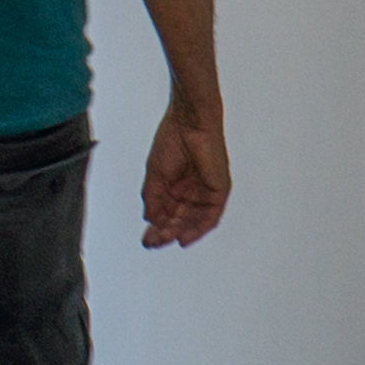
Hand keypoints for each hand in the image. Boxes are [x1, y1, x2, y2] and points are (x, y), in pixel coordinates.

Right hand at [142, 100, 230, 248]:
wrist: (189, 122)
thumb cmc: (172, 138)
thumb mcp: (155, 173)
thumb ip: (153, 198)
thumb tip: (149, 218)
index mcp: (176, 186)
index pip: (168, 213)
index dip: (157, 227)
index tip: (146, 238)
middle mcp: (192, 191)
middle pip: (180, 220)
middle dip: (165, 232)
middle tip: (151, 242)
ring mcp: (205, 192)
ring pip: (193, 221)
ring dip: (178, 233)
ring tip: (163, 240)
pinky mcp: (218, 191)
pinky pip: (210, 216)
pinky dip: (198, 229)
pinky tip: (184, 238)